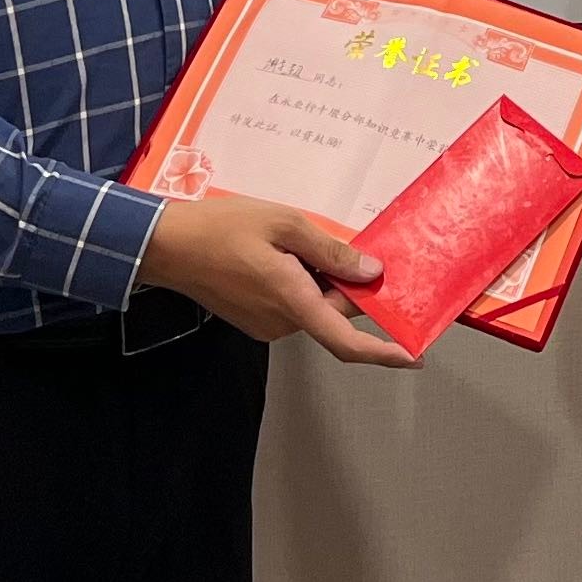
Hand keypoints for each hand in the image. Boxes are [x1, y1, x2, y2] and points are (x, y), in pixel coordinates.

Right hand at [143, 191, 417, 366]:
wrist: (166, 245)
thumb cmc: (223, 227)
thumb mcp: (285, 224)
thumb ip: (332, 251)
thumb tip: (373, 272)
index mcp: (293, 302)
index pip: (346, 341)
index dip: (383, 353)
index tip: (414, 356)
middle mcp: (282, 323)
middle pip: (334, 313)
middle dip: (352, 288)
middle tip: (358, 247)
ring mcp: (265, 324)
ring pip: (314, 307)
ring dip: (325, 282)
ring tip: (305, 242)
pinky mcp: (253, 319)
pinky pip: (294, 305)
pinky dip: (305, 285)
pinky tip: (290, 254)